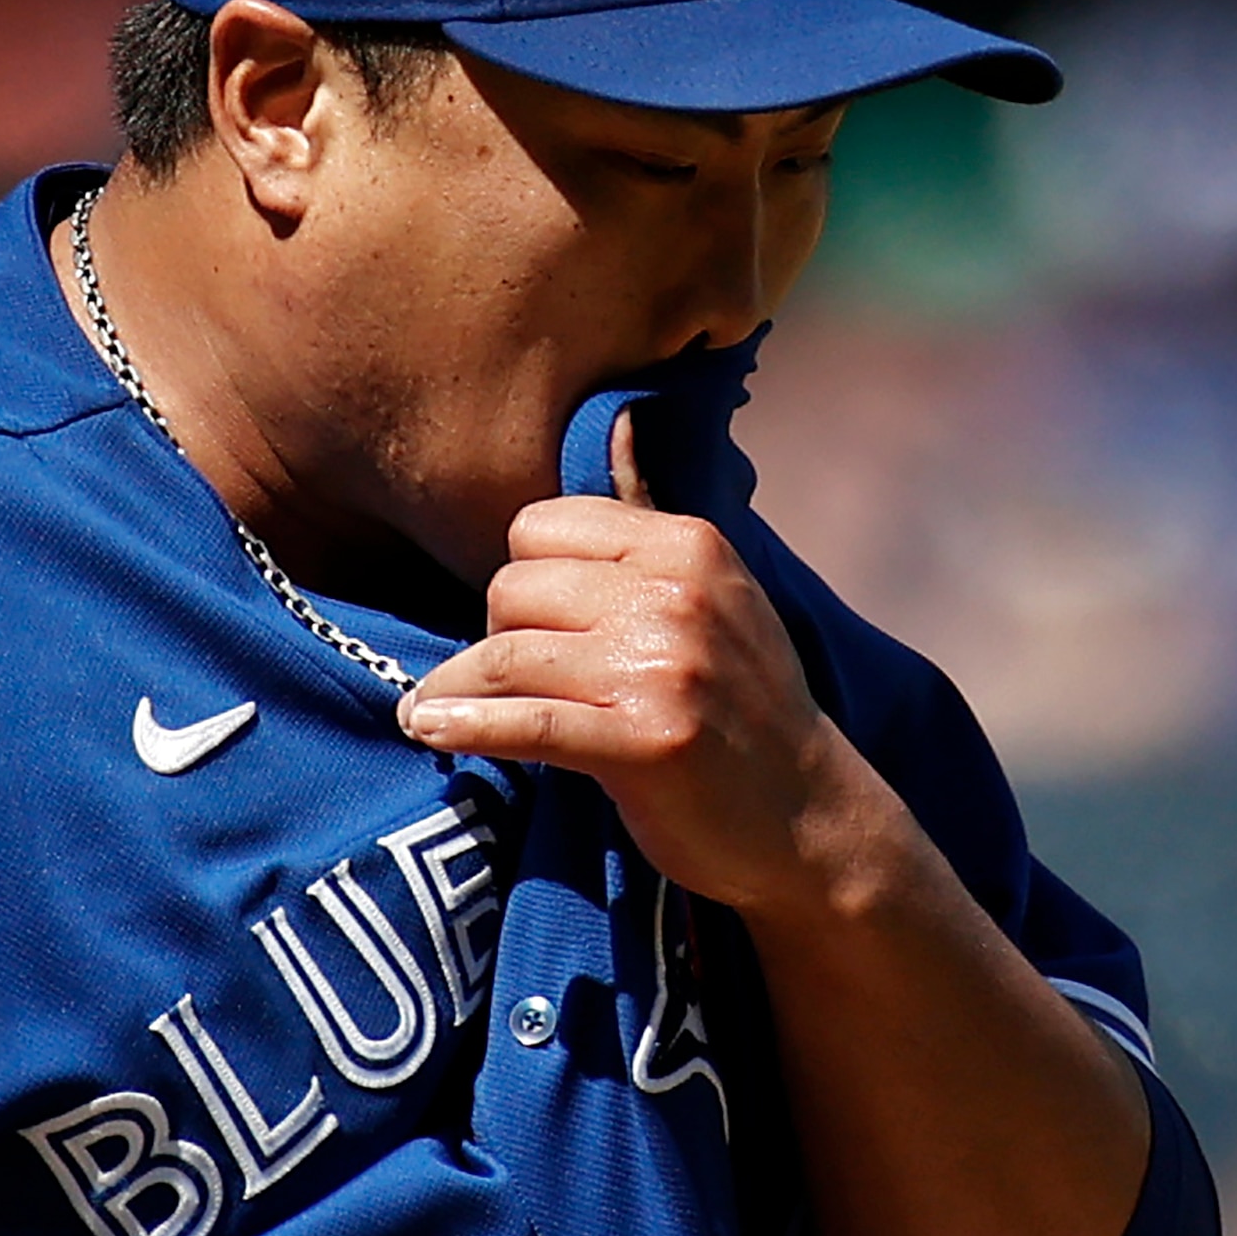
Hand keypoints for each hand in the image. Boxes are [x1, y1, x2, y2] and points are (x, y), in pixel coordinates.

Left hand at [400, 414, 873, 917]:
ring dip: (455, 689)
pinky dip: (463, 727)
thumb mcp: (715, 592)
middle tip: (499, 679)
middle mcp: (676, 594)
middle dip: (492, 634)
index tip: (526, 624)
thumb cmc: (744, 705)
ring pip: (504, 655)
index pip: (538, 527)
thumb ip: (648, 516)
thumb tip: (618, 418)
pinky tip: (428, 729)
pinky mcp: (645, 742)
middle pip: (511, 588)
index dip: (520, 578)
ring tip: (433, 710)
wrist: (808, 817)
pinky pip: (522, 722)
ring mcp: (663, 667)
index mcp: (687, 544)